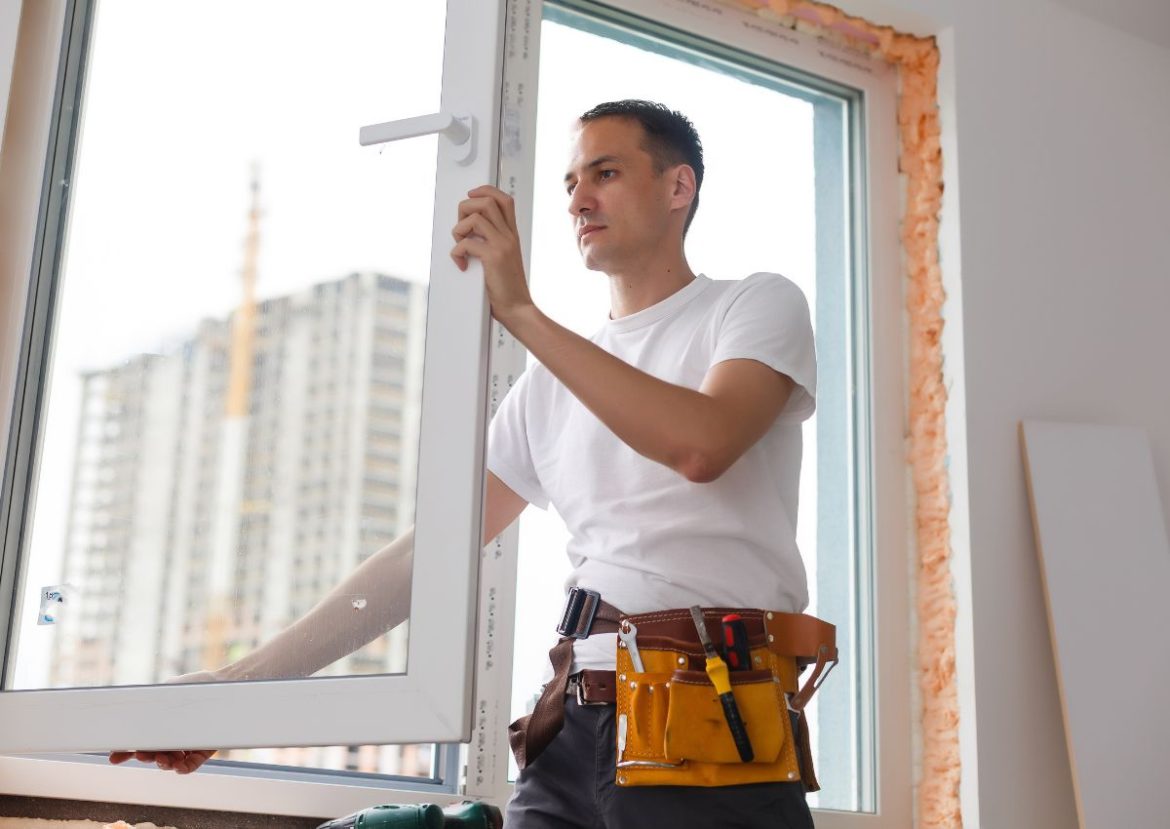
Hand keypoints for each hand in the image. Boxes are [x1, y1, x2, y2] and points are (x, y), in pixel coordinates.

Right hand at [108, 670, 220, 773]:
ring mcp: (187, 745)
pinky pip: (191, 764)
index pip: (139, 741)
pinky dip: (183, 768)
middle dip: (145, 756)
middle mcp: (171, 737)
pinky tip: (178, 767)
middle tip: (143, 755)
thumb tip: (133, 713)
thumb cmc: (195, 685)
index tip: (114, 756)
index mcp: (159, 726)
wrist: (224, 683)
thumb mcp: (169, 691)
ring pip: (170, 761)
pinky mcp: (204, 750)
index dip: (125, 751)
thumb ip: (153, 704)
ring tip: (163, 760)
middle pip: (153, 754)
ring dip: (163, 763)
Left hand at [450, 185, 532, 326]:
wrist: (518, 309)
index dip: (485, 191)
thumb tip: (469, 234)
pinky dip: (457, 253)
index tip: (471, 196)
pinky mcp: (493, 257)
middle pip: (487, 201)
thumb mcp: (504, 260)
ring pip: (475, 216)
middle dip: (466, 207)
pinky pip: (466, 242)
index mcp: (512, 235)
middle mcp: (509, 236)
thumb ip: (492, 244)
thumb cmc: (508, 290)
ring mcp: (502, 245)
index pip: (504, 199)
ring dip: (458, 229)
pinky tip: (462, 265)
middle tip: (461, 228)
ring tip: (460, 245)